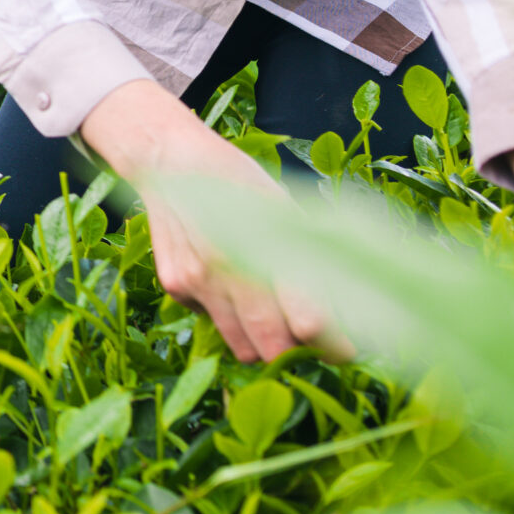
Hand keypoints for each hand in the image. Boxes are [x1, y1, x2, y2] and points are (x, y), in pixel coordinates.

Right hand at [84, 80, 336, 362]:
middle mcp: (229, 270)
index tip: (345, 349)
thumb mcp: (284, 209)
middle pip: (274, 348)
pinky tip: (229, 284)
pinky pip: (212, 322)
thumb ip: (309, 258)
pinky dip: (230, 317)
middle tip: (315, 344)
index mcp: (266, 246)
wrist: (169, 159)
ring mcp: (197, 282)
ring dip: (265, 343)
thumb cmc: (238, 179)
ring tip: (276, 322)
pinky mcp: (175, 286)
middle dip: (300, 353)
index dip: (333, 345)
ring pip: (242, 347)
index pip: (309, 321)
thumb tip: (339, 307)